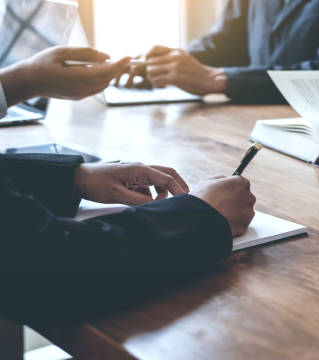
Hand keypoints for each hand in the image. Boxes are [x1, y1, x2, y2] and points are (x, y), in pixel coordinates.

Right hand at [0, 46, 128, 105]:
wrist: (29, 82)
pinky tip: (102, 70)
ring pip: (104, 85)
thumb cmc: (43, 63)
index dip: (120, 64)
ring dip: (111, 74)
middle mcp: (81, 89)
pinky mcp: (79, 96)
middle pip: (108, 79)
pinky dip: (103, 79)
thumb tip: (107, 56)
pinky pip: (97, 88)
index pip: (106, 71)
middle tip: (126, 58)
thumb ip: (85, 53)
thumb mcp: (62, 51)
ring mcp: (80, 94)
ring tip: (115, 62)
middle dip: (119, 68)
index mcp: (77, 77)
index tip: (129, 56)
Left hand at [74, 162, 189, 205]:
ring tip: (159, 204)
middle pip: (167, 173)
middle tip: (185, 197)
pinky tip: (145, 202)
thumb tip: (156, 205)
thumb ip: (139, 200)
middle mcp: (141, 168)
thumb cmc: (96, 183)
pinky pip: (148, 185)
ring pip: (158, 180)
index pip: (166, 178)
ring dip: (163, 191)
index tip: (185, 200)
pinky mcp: (131, 177)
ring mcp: (136, 172)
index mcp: (140, 169)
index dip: (178, 189)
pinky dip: (151, 194)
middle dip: (178, 184)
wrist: (78, 178)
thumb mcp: (118, 195)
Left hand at [143, 45, 226, 94]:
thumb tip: (156, 64)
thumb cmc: (198, 73)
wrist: (211, 80)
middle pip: (150, 61)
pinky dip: (157, 84)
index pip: (154, 48)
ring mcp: (175, 67)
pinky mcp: (176, 77)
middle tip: (155, 78)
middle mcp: (175, 57)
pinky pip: (157, 79)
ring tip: (159, 83)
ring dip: (152, 78)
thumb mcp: (186, 59)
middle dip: (150, 71)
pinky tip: (164, 86)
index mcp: (177, 51)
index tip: (148, 64)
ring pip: (151, 71)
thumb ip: (173, 59)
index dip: (148, 56)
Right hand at [190, 176, 255, 236]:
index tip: (225, 194)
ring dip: (236, 212)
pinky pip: (242, 222)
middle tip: (222, 205)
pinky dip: (235, 223)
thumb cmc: (202, 199)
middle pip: (245, 197)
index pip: (241, 183)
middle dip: (236, 201)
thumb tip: (224, 180)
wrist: (200, 220)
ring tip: (222, 215)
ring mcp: (248, 211)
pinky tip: (224, 222)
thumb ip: (221, 178)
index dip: (231, 189)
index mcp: (241, 183)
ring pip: (244, 210)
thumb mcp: (208, 181)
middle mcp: (248, 196)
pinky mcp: (246, 224)